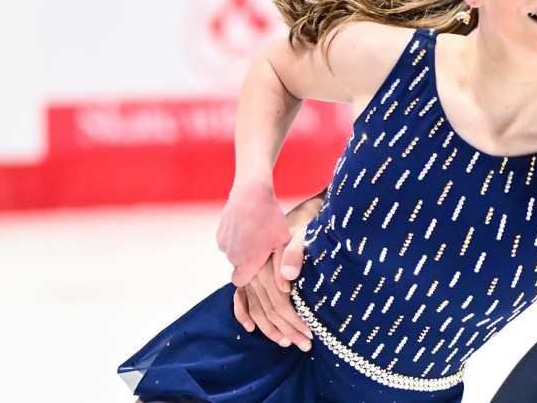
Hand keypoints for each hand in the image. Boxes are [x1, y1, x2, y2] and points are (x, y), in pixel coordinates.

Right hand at [216, 180, 289, 286]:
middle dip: (248, 260)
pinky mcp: (219, 232)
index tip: (260, 265)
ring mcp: (223, 244)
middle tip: (263, 244)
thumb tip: (285, 288)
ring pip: (233, 253)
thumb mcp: (283, 241)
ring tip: (256, 232)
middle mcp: (232, 256)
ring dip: (242, 248)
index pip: (241, 282)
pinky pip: (227, 241)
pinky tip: (247, 225)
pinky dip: (236, 237)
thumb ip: (282, 267)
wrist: (251, 192)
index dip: (250, 276)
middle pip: (238, 267)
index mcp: (247, 262)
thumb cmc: (270, 217)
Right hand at [232, 224, 311, 350]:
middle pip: (265, 309)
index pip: (278, 306)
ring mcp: (233, 265)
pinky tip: (251, 325)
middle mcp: (243, 271)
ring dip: (266, 324)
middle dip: (284, 330)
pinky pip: (237, 292)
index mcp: (256, 268)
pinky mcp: (229, 257)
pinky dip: (243, 310)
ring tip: (280, 339)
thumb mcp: (284, 237)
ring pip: (251, 304)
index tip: (308, 335)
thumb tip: (288, 283)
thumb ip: (289, 258)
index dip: (293, 324)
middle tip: (300, 345)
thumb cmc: (270, 214)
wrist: (248, 192)